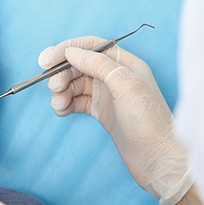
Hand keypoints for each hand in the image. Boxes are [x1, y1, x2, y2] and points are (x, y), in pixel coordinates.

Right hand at [38, 36, 192, 204]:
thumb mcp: (125, 85)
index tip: (46, 60)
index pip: (91, 46)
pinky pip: (76, 101)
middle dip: (62, 74)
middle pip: (79, 65)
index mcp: (124, 63)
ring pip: (75, 84)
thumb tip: (71, 52)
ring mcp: (106, 94)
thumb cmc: (149, 121)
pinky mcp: (100, 111)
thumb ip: (98, 64)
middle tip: (53, 87)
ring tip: (58, 104)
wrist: (157, 158)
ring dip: (61, 91)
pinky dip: (66, 104)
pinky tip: (62, 111)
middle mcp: (114, 76)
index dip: (66, 49)